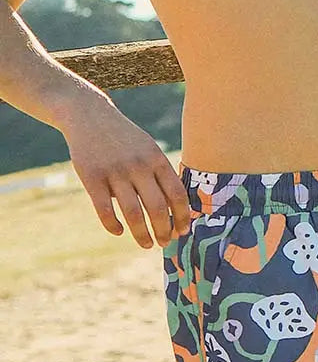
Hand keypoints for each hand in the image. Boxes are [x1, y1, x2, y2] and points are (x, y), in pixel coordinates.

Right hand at [61, 94, 192, 247]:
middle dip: (164, 231)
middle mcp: (139, 166)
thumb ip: (161, 174)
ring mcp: (115, 172)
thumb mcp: (149, 149)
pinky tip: (119, 232)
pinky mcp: (91, 177)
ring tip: (146, 245)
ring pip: (133, 213)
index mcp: (157, 160)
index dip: (183, 216)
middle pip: (158, 208)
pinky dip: (113, 225)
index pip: (177, 194)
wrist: (90, 116)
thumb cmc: (126, 138)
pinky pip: (105, 209)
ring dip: (141, 234)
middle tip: (165, 243)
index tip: (183, 231)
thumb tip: (177, 208)